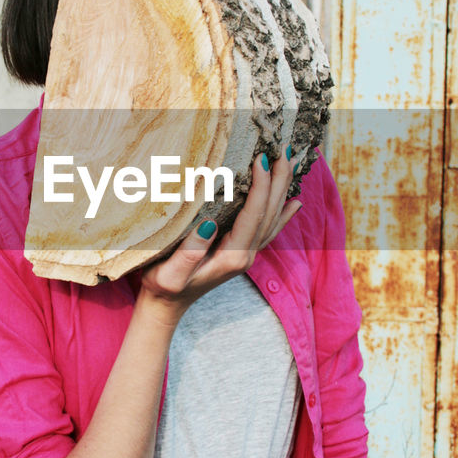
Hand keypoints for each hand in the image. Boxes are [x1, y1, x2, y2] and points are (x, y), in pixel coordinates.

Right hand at [138, 150, 300, 325]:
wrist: (167, 307)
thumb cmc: (164, 288)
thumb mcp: (169, 274)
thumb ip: (189, 252)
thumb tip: (210, 225)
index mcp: (232, 257)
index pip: (253, 215)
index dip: (260, 186)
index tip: (262, 159)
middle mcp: (246, 255)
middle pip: (270, 212)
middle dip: (279, 180)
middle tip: (285, 150)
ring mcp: (247, 254)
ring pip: (273, 217)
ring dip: (283, 189)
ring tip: (292, 164)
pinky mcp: (242, 252)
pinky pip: (269, 229)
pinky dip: (283, 213)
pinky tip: (294, 202)